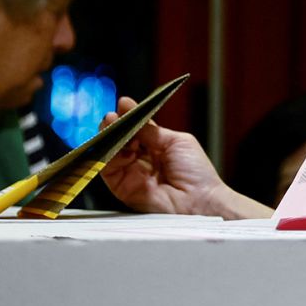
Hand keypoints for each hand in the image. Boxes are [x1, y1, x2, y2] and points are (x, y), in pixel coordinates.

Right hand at [100, 96, 271, 219]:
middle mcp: (141, 161)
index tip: (123, 104)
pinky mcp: (122, 188)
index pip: (136, 130)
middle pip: (120, 140)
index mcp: (156, 148)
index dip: (129, 117)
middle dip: (115, 125)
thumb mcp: (175, 142)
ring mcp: (130, 174)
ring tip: (112, 123)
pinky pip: (107, 169)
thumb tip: (132, 110)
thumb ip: (150, 130)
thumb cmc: (196, 172)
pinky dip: (106, 153)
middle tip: (113, 115)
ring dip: (109, 136)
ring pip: (110, 152)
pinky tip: (113, 141)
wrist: (199, 200)